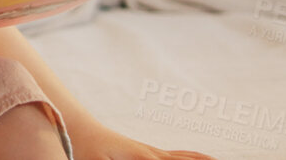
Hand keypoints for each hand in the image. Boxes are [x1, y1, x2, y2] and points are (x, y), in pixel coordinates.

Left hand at [67, 118, 217, 159]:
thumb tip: (150, 159)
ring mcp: (152, 151)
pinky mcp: (149, 152)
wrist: (79, 129)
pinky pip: (179, 155)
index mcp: (143, 158)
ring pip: (187, 157)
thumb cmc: (84, 150)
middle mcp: (152, 153)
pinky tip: (207, 158)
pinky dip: (196, 157)